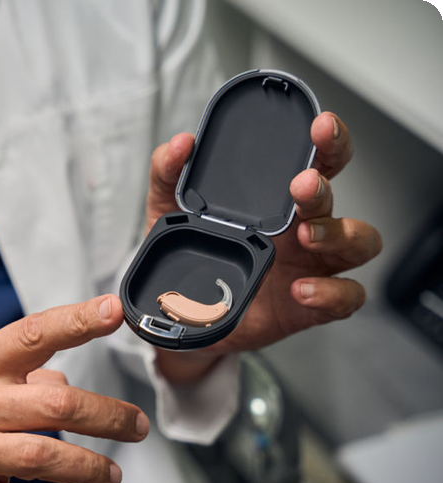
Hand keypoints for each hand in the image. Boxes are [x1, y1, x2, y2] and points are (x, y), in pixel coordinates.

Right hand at [0, 295, 149, 482]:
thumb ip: (15, 371)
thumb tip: (66, 381)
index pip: (32, 333)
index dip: (76, 320)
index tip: (113, 310)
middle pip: (57, 402)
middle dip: (108, 415)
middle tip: (137, 425)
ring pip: (49, 456)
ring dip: (94, 467)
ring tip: (112, 473)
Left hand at [146, 113, 381, 378]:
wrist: (183, 313)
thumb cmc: (192, 254)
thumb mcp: (169, 210)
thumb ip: (169, 173)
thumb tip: (179, 144)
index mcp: (278, 199)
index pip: (317, 161)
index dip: (329, 141)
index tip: (320, 126)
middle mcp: (302, 226)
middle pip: (336, 198)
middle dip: (323, 188)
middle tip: (302, 184)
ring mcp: (311, 265)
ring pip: (358, 242)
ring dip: (337, 234)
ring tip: (307, 235)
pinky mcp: (310, 305)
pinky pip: (345, 296)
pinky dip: (331, 292)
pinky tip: (302, 289)